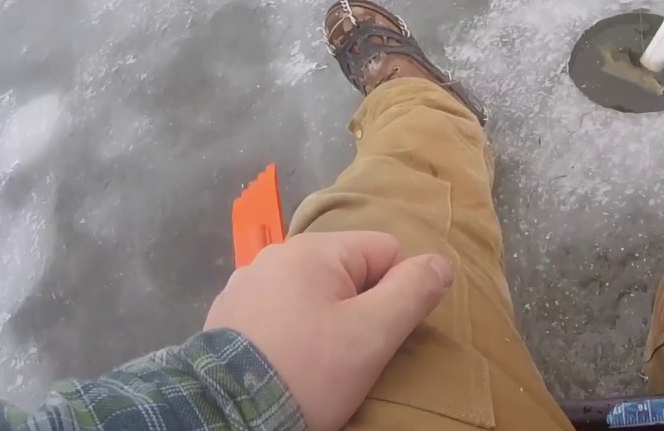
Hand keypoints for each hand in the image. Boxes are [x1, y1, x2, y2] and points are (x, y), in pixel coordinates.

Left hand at [204, 231, 452, 430]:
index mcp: (311, 250)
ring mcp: (245, 285)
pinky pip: (280, 314)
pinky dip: (290, 334)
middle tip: (348, 356)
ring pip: (313, 295)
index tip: (377, 335)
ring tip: (314, 366)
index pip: (385, 251)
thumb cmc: (307, 372)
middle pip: (348, 272)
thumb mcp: (371, 336)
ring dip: (324, 323)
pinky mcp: (226, 317)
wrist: (223, 418)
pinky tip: (285, 365)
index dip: (395, 293)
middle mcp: (275, 255)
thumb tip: (441, 264)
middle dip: (358, 310)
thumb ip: (412, 293)